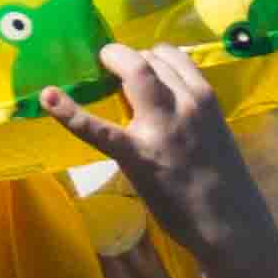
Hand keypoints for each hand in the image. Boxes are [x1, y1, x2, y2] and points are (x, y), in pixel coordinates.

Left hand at [38, 43, 277, 261]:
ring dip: (113, 67)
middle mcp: (184, 103)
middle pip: (150, 58)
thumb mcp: (214, 133)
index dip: (150, 55)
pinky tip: (48, 98)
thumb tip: (162, 102)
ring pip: (133, 73)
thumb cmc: (223, 183)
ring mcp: (159, 126)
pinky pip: (98, 128)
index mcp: (204, 99)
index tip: (141, 63)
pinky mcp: (136, 154)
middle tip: (110, 63)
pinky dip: (70, 111)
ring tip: (99, 73)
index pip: (173, 57)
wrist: (229, 222)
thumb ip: (190, 113)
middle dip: (124, 56)